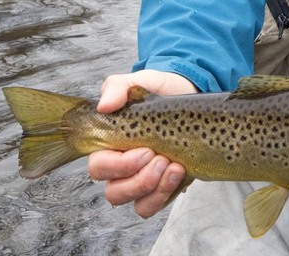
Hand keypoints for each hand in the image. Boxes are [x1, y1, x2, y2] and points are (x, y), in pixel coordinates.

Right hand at [87, 70, 196, 217]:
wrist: (190, 95)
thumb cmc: (160, 90)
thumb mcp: (140, 81)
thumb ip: (117, 87)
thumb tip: (104, 106)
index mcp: (109, 144)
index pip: (98, 168)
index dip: (119, 166)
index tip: (146, 150)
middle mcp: (121, 168)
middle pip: (115, 192)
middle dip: (140, 180)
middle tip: (161, 158)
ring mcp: (141, 181)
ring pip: (136, 204)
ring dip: (156, 189)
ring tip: (175, 166)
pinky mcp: (161, 188)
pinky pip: (153, 206)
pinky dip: (165, 195)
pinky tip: (180, 173)